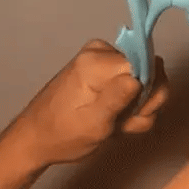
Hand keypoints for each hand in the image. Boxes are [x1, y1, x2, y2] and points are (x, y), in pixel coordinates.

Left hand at [14, 40, 168, 166]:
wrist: (38, 138)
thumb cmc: (63, 135)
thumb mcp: (93, 125)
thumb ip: (117, 99)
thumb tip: (140, 78)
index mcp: (97, 61)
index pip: (146, 67)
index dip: (146, 95)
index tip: (131, 117)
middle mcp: (103, 51)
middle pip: (150, 71)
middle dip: (143, 103)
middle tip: (122, 124)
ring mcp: (105, 57)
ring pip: (147, 79)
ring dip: (138, 108)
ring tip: (116, 124)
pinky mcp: (106, 67)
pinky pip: (136, 81)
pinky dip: (131, 104)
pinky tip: (115, 118)